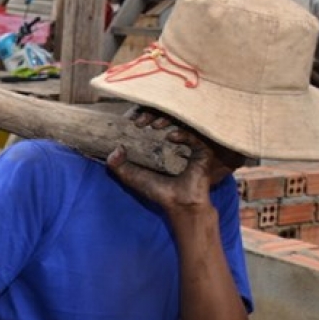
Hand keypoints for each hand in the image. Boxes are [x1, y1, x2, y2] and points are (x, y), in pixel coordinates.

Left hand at [105, 108, 242, 214]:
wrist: (177, 204)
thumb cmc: (157, 190)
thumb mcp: (132, 176)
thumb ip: (118, 165)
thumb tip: (114, 149)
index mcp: (161, 144)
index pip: (153, 122)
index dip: (142, 116)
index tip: (132, 120)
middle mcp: (176, 142)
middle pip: (167, 119)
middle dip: (153, 116)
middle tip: (141, 121)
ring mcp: (191, 146)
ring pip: (181, 124)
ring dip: (168, 121)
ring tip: (155, 126)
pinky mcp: (203, 152)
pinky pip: (195, 137)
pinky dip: (184, 134)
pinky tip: (171, 136)